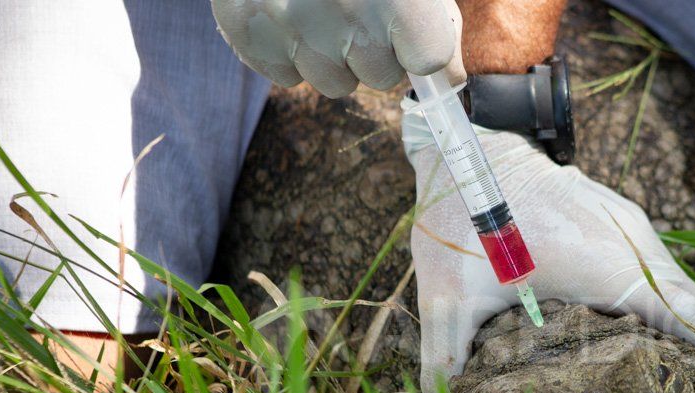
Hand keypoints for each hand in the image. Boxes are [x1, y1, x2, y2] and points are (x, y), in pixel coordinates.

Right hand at [211, 0, 464, 97]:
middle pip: (380, 76)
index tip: (413, 29)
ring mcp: (291, 24)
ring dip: (333, 54)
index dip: (422, 44)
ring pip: (332, 82)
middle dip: (377, 48)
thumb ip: (435, 15)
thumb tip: (449, 77)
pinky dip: (288, 52)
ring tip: (321, 3)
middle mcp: (346, 13)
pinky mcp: (245, 27)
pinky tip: (288, 9)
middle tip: (360, 2)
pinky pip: (284, 75)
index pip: (430, 60)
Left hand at [402, 103, 694, 392]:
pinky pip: (663, 270)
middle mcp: (632, 241)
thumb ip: (447, 358)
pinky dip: (679, 306)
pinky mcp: (619, 222)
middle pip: (694, 304)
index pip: (682, 317)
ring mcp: (630, 226)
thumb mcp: (447, 292)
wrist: (467, 140)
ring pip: (681, 286)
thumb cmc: (460, 213)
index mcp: (605, 262)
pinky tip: (676, 338)